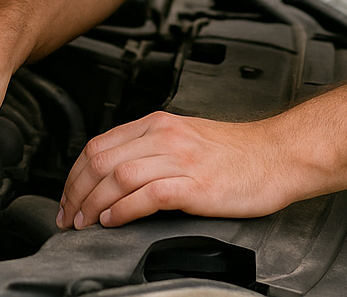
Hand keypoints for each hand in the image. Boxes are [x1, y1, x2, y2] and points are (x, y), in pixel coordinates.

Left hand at [57, 111, 293, 228]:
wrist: (278, 156)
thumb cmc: (238, 153)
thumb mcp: (186, 137)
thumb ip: (151, 148)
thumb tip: (115, 172)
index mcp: (158, 123)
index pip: (99, 144)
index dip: (74, 174)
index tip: (67, 196)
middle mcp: (165, 136)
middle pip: (100, 160)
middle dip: (75, 192)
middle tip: (68, 216)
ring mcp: (180, 159)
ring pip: (117, 176)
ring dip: (92, 204)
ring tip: (84, 223)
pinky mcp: (194, 185)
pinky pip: (146, 196)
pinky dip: (121, 210)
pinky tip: (112, 221)